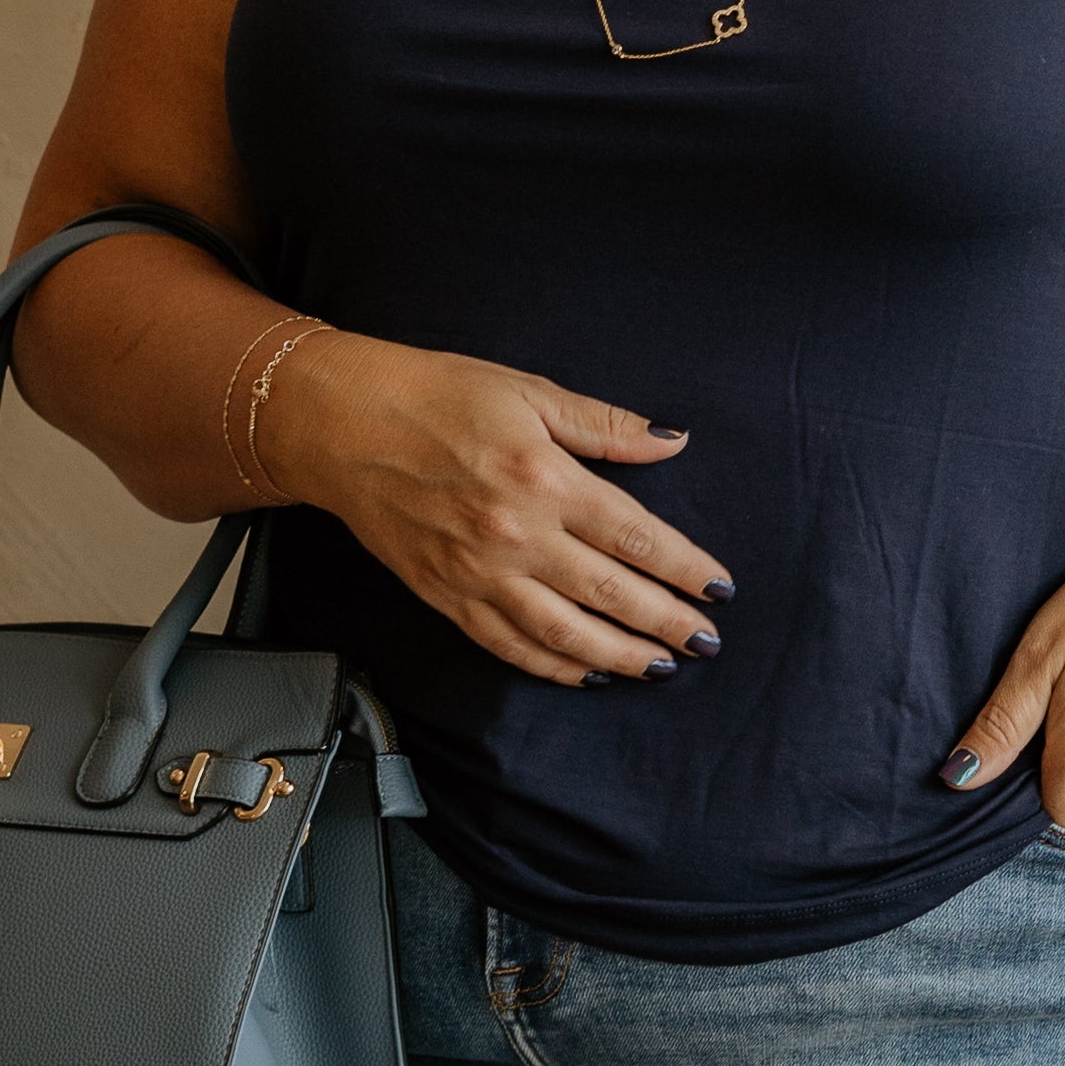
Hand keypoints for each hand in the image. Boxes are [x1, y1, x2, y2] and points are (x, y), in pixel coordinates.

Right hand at [268, 333, 728, 686]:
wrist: (343, 425)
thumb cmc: (436, 396)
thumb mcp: (529, 392)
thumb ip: (606, 425)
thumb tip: (674, 440)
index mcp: (546, 479)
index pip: (637, 538)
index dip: (686, 568)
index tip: (720, 589)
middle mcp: (517, 535)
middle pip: (611, 594)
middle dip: (667, 623)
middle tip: (707, 644)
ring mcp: (479, 573)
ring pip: (564, 633)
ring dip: (619, 656)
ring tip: (660, 668)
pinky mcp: (446, 596)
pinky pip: (509, 645)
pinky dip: (552, 666)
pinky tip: (586, 673)